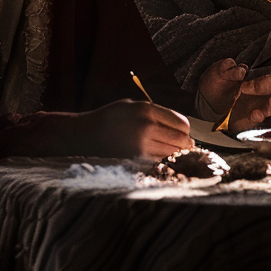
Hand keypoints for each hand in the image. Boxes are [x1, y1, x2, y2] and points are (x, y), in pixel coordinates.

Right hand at [70, 100, 192, 159]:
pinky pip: (159, 164)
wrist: (84, 135)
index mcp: (147, 110)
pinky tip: (158, 159)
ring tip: (170, 153)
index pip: (182, 123)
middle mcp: (146, 127)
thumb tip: (181, 127)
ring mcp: (140, 146)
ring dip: (175, 155)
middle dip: (185, 144)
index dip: (186, 130)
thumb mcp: (133, 106)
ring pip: (172, 154)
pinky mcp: (134, 162)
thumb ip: (156, 113)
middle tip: (183, 146)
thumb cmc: (111, 118)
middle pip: (181, 140)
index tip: (183, 133)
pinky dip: (163, 163)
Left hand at [198, 58, 270, 130]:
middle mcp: (258, 90)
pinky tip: (254, 114)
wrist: (205, 102)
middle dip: (266, 86)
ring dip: (270, 106)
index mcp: (254, 76)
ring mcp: (256, 104)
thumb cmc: (215, 84)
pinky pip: (260, 118)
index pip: (270, 73)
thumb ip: (228, 68)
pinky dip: (259, 116)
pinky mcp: (250, 117)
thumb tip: (241, 71)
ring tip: (264, 105)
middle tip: (248, 87)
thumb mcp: (218, 71)